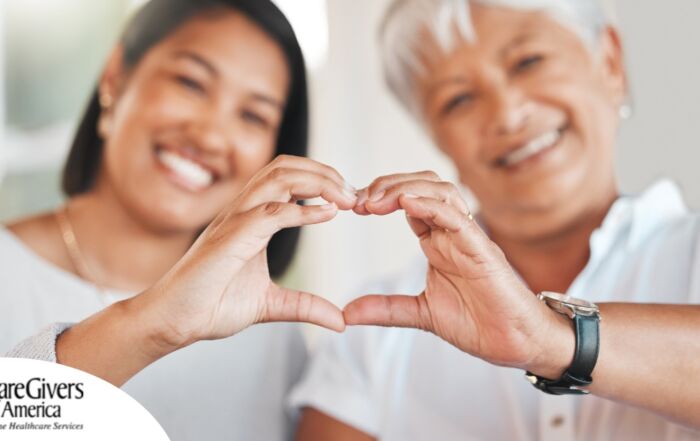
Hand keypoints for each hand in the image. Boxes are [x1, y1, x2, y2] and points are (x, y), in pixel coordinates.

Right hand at [139, 155, 357, 349]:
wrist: (173, 321)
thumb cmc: (211, 305)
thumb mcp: (271, 305)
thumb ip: (305, 306)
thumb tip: (340, 320)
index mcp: (251, 219)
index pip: (288, 179)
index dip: (322, 181)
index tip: (351, 199)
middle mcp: (242, 212)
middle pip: (286, 167)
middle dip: (324, 173)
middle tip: (354, 194)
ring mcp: (234, 221)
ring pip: (278, 178)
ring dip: (318, 182)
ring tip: (346, 198)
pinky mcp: (230, 238)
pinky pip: (271, 212)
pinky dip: (303, 210)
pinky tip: (327, 214)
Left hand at [346, 172, 569, 371]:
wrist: (514, 343)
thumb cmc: (478, 323)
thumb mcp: (420, 313)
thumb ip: (386, 309)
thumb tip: (348, 312)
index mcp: (438, 242)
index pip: (408, 202)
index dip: (380, 198)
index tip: (353, 206)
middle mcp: (452, 232)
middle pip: (422, 186)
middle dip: (389, 184)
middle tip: (360, 199)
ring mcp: (467, 237)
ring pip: (440, 191)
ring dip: (405, 188)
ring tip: (376, 199)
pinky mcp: (482, 249)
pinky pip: (457, 217)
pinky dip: (431, 205)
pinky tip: (406, 203)